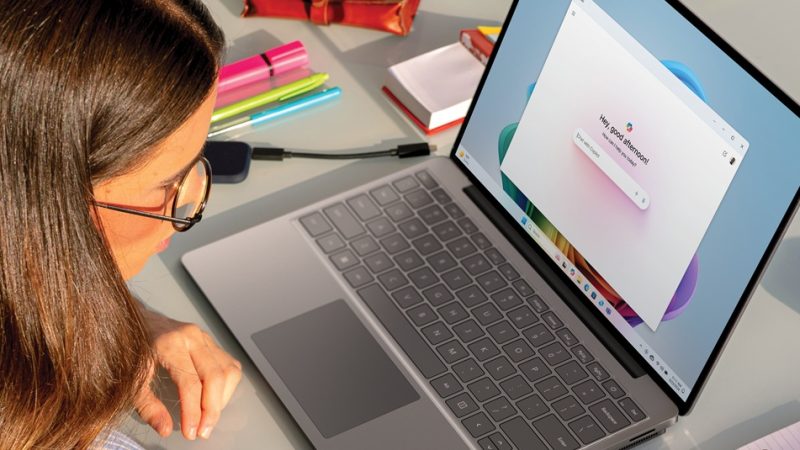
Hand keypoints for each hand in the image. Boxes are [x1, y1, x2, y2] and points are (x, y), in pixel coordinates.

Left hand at [135, 308, 241, 439]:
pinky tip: (215, 398)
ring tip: (209, 417)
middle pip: (215, 377)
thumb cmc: (130, 349)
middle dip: (212, 409)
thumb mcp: (131, 379)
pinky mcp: (210, 341)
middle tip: (203, 431)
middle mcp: (191, 337)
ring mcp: (204, 337)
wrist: (134, 319)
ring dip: (222, 398)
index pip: (190, 383)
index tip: (190, 431)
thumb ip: (147, 406)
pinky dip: (227, 385)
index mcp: (169, 344)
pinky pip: (229, 364)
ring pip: (228, 370)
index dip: (193, 411)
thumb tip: (165, 429)